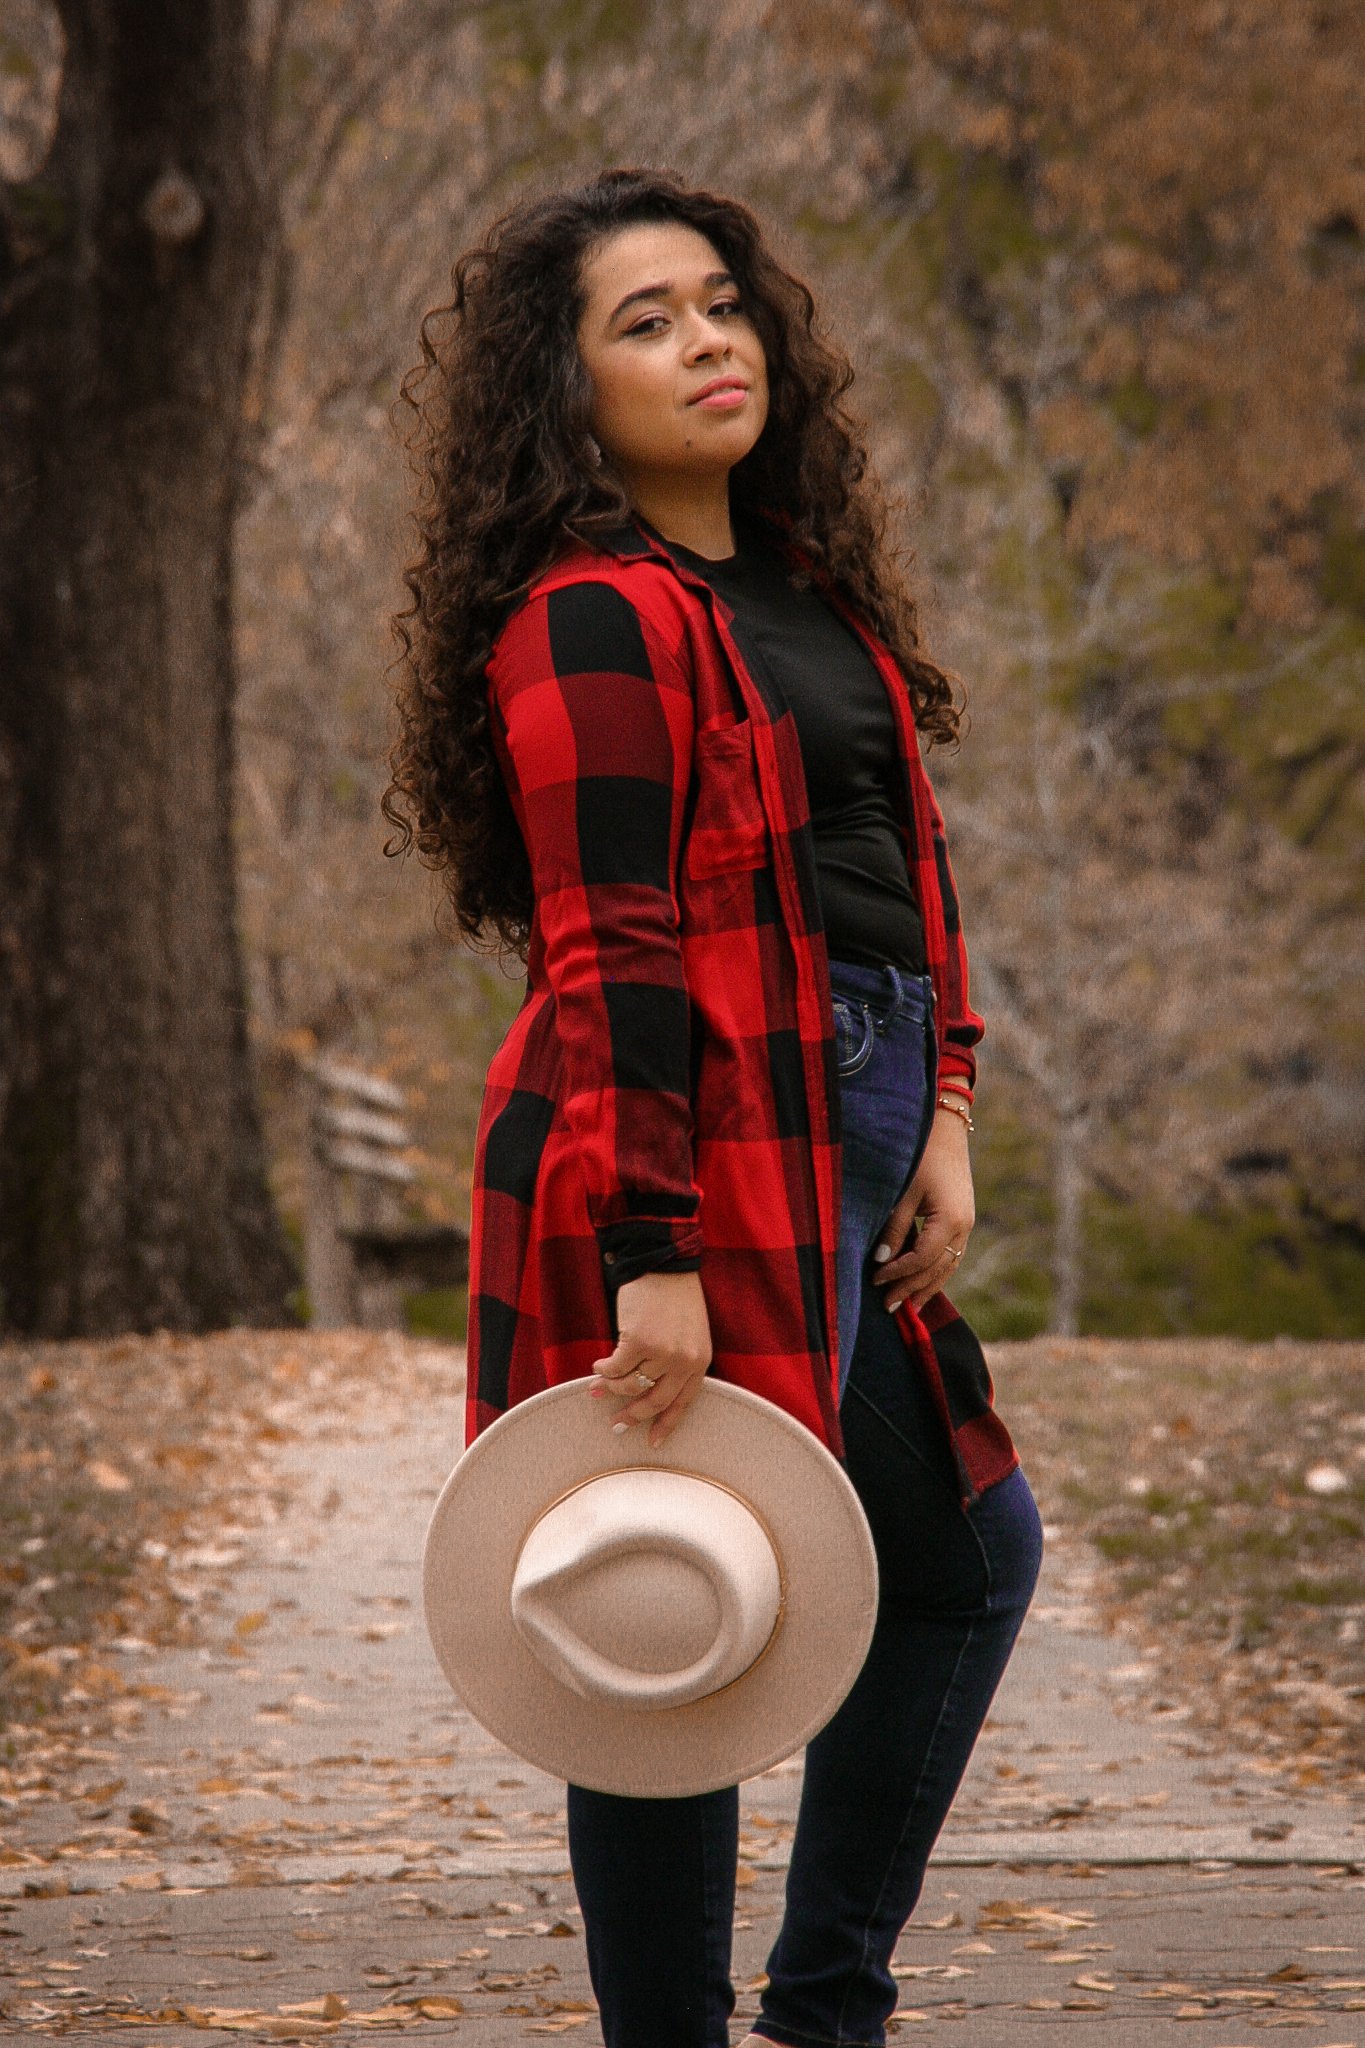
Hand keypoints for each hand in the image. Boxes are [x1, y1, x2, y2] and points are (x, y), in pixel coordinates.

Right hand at [588, 1268, 712, 1447]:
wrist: (665, 1264)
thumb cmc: (675, 1297)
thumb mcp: (688, 1333)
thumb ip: (675, 1362)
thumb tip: (642, 1390)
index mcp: (700, 1361)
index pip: (683, 1403)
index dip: (666, 1424)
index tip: (652, 1442)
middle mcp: (684, 1361)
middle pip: (655, 1401)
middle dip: (632, 1415)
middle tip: (616, 1424)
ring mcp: (662, 1352)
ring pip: (630, 1384)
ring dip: (611, 1387)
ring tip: (598, 1384)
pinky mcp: (638, 1341)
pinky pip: (615, 1368)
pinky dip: (604, 1369)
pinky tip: (598, 1366)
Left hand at [869, 1107, 974, 1313]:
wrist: (945, 1127)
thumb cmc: (920, 1154)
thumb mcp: (903, 1191)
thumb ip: (894, 1228)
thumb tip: (881, 1260)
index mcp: (950, 1219)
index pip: (923, 1258)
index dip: (899, 1273)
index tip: (875, 1279)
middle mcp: (964, 1226)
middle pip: (937, 1268)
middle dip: (912, 1288)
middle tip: (887, 1306)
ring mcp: (967, 1224)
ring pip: (948, 1266)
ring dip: (926, 1286)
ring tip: (908, 1307)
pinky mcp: (963, 1219)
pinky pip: (951, 1255)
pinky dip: (936, 1272)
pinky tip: (923, 1283)